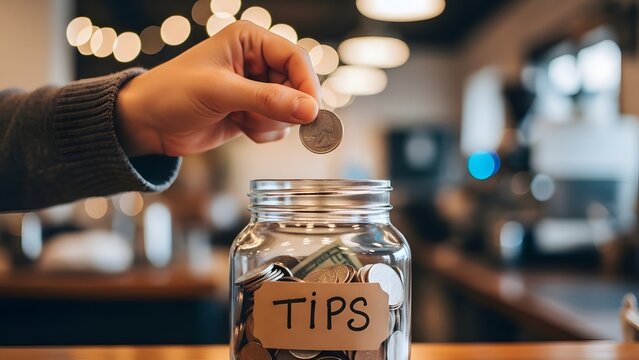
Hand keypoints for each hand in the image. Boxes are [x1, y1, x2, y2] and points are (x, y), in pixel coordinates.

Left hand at [115, 21, 320, 156]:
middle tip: (261, 120)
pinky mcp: (253, 112)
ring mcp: (256, 89)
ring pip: (290, 110)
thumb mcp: (220, 92)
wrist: (147, 124)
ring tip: (240, 120)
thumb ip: (267, 100)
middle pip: (298, 86)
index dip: (307, 86)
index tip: (311, 113)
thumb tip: (311, 111)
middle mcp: (257, 62)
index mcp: (250, 41)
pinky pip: (278, 126)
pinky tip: (239, 126)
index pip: (295, 58)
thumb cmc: (173, 94)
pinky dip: (264, 133)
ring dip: (270, 122)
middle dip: (285, 109)